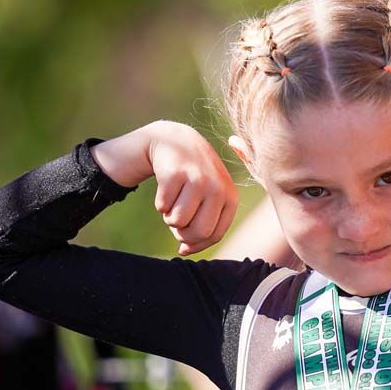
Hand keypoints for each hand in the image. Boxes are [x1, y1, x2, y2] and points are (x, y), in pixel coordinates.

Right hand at [91, 121, 237, 255]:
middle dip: (182, 233)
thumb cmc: (191, 176)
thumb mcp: (208, 196)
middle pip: (199, 232)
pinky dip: (160, 203)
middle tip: (176, 220)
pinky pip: (162, 207)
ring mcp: (197, 178)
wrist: (172, 139)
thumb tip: (184, 251)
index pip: (215, 236)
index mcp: (230, 197)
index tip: (183, 243)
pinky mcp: (175, 173)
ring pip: (178, 221)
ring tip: (172, 200)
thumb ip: (203, 224)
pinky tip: (165, 187)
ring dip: (169, 216)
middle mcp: (218, 187)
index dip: (196, 244)